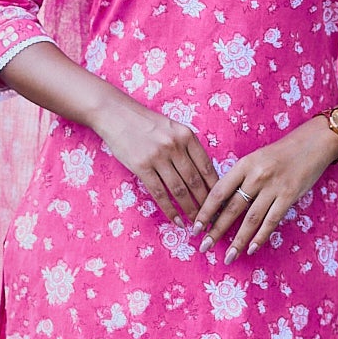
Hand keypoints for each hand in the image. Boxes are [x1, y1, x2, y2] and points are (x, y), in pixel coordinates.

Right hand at [91, 94, 217, 223]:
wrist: (116, 115)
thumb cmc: (145, 123)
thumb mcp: (172, 128)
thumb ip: (186, 147)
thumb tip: (202, 174)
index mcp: (186, 136)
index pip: (207, 166)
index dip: (216, 188)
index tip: (221, 202)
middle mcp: (175, 146)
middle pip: (195, 181)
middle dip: (206, 204)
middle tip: (212, 219)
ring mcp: (158, 156)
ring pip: (179, 190)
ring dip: (190, 210)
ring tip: (196, 223)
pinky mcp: (142, 167)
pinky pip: (159, 193)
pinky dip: (170, 210)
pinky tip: (177, 220)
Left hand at [195, 119, 337, 261]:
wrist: (313, 143)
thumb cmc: (280, 153)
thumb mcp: (255, 159)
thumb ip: (239, 179)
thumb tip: (220, 205)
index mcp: (244, 164)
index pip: (219, 191)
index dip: (205, 211)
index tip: (195, 228)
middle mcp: (256, 176)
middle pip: (232, 208)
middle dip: (216, 230)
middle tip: (204, 247)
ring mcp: (273, 187)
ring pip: (251, 219)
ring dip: (238, 241)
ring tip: (228, 256)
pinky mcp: (289, 196)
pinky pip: (271, 221)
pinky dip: (260, 237)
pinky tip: (251, 249)